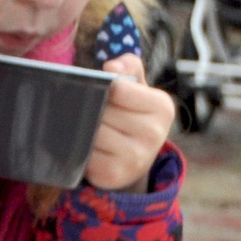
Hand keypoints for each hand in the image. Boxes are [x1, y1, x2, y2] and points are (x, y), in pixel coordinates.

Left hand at [86, 55, 175, 192]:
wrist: (132, 163)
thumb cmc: (131, 118)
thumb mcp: (138, 90)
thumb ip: (129, 68)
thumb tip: (111, 65)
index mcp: (162, 107)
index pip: (119, 88)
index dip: (103, 89)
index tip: (101, 93)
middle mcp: (153, 133)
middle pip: (102, 111)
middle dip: (90, 110)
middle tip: (90, 112)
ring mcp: (135, 156)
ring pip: (91, 132)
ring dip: (80, 129)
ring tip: (86, 128)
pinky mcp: (113, 174)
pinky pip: (84, 153)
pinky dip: (78, 148)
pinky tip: (84, 147)